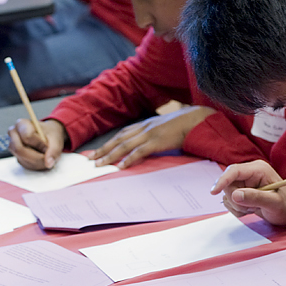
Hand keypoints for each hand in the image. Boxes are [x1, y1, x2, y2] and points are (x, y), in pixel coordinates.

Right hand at [8, 118, 66, 169]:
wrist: (48, 136)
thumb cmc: (50, 134)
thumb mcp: (55, 139)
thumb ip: (53, 151)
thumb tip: (48, 163)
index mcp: (21, 124)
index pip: (27, 136)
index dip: (39, 144)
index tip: (47, 148)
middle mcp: (13, 134)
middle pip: (20, 149)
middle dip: (36, 157)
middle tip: (47, 159)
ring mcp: (13, 146)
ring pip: (21, 158)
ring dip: (36, 162)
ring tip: (46, 159)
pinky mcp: (16, 156)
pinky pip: (24, 164)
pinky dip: (35, 165)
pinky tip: (42, 161)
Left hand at [90, 106, 216, 168]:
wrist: (195, 119)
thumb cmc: (181, 125)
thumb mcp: (163, 128)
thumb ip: (153, 135)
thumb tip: (145, 146)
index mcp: (144, 125)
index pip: (121, 134)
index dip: (108, 143)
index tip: (97, 151)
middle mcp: (143, 128)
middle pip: (118, 140)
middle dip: (103, 150)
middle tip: (90, 160)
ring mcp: (149, 134)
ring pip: (124, 146)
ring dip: (110, 155)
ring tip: (100, 164)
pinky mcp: (157, 142)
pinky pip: (140, 151)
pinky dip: (129, 159)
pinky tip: (121, 166)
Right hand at [209, 160, 285, 224]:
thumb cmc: (285, 205)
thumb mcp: (273, 202)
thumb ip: (255, 198)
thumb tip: (235, 195)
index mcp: (258, 169)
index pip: (234, 171)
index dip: (222, 180)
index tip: (214, 192)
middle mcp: (249, 173)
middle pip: (228, 185)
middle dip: (236, 200)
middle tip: (251, 207)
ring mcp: (243, 182)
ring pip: (227, 194)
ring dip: (238, 206)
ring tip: (254, 208)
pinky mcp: (240, 191)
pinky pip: (228, 201)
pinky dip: (237, 209)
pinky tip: (250, 209)